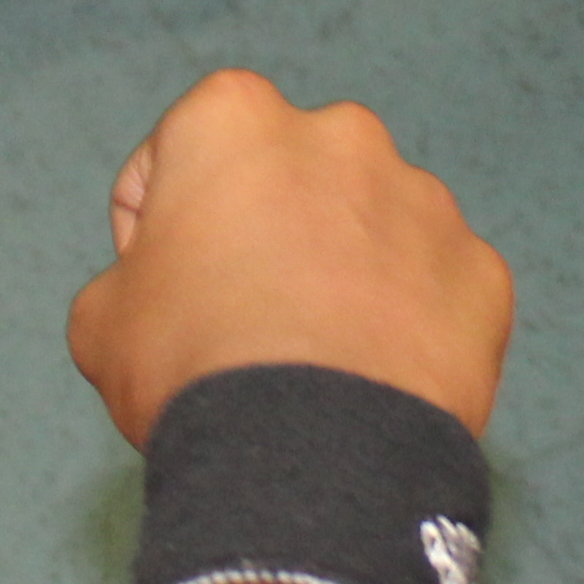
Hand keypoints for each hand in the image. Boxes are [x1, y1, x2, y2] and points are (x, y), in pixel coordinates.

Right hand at [69, 69, 513, 441]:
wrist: (311, 463)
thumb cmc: (193, 373)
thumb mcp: (101, 321)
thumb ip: (130, 277)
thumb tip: (157, 292)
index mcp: (237, 121)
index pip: (181, 154)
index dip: (160, 224)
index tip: (165, 286)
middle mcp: (342, 136)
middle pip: (292, 179)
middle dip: (272, 231)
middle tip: (248, 322)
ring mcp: (425, 202)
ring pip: (374, 227)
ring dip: (349, 272)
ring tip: (319, 362)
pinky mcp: (481, 272)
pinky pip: (438, 289)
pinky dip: (412, 324)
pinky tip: (376, 380)